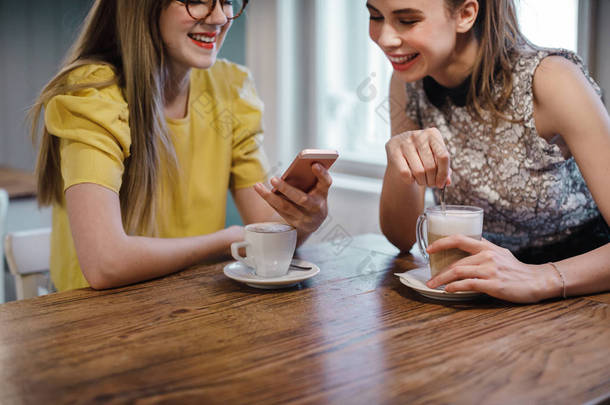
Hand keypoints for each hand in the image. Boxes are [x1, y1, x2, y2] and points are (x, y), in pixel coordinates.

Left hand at [253, 163, 330, 233]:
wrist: (314, 221)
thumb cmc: (313, 198)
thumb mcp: (316, 188)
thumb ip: (310, 178)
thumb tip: (295, 167)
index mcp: (323, 194)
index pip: (326, 183)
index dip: (322, 174)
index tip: (314, 164)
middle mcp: (316, 207)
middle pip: (302, 199)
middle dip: (287, 189)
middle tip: (273, 179)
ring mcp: (305, 218)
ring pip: (286, 207)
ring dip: (270, 196)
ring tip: (258, 186)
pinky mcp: (294, 223)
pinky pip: (279, 211)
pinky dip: (270, 200)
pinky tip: (261, 191)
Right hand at [386, 127, 450, 187]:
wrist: (399, 148)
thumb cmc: (421, 153)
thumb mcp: (434, 157)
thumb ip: (443, 168)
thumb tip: (447, 182)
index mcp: (433, 134)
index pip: (443, 156)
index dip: (443, 173)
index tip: (441, 184)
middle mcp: (418, 135)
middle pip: (431, 166)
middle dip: (432, 180)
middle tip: (430, 183)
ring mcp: (404, 143)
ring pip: (419, 171)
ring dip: (422, 181)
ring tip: (422, 181)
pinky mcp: (393, 151)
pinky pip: (405, 173)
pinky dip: (410, 180)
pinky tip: (411, 178)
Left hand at [425, 235, 561, 302]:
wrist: (536, 281)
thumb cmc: (515, 269)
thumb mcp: (499, 253)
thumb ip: (482, 249)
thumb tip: (465, 247)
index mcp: (486, 247)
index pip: (459, 239)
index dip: (441, 243)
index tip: (428, 249)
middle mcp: (487, 255)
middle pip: (455, 261)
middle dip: (438, 271)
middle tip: (429, 279)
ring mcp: (490, 269)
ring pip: (458, 272)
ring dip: (442, 280)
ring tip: (433, 285)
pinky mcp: (493, 284)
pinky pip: (468, 284)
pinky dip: (455, 287)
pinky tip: (448, 290)